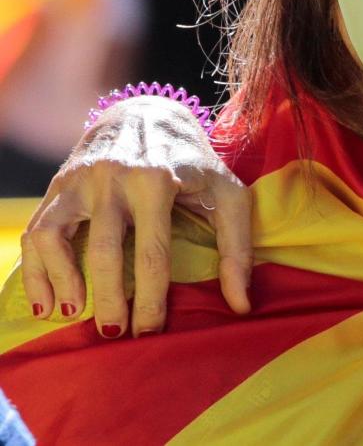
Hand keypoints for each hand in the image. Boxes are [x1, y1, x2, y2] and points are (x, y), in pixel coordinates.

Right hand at [21, 96, 251, 337]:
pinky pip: (36, 232)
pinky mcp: (59, 186)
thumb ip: (237, 248)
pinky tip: (47, 303)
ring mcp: (81, 180)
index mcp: (159, 180)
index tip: (151, 333)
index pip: (153, 253)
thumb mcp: (227, 194)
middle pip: (104, 251)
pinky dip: (35, 270)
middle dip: (108, 300)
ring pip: (56, 238)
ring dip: (61, 283)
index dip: (151, 299)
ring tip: (74, 316)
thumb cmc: (194, 163)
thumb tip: (241, 306)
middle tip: (115, 335)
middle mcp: (114, 177)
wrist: (148, 114)